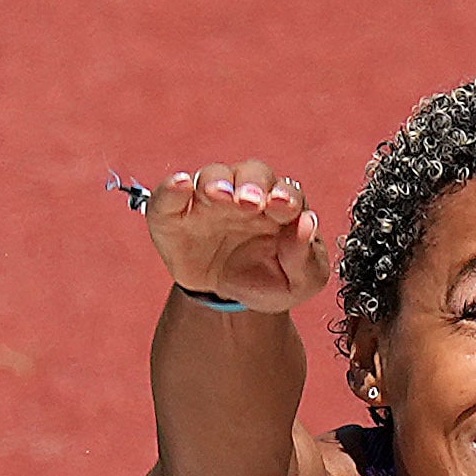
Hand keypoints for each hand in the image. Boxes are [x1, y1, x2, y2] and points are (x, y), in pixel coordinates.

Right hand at [137, 158, 325, 313]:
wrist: (226, 301)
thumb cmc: (267, 281)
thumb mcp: (298, 283)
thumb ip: (306, 259)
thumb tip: (307, 224)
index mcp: (279, 207)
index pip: (287, 192)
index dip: (285, 196)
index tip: (283, 206)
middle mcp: (245, 193)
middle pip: (251, 174)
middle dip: (251, 184)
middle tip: (248, 201)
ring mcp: (207, 199)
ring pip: (213, 176)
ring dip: (216, 182)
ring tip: (216, 196)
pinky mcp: (173, 214)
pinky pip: (168, 194)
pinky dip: (172, 188)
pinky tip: (180, 185)